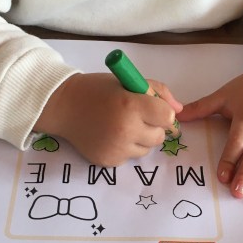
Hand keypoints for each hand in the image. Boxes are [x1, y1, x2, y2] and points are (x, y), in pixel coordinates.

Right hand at [34, 72, 181, 166]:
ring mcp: (117, 148)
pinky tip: (110, 136)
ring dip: (140, 139)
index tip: (152, 108)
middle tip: (135, 116)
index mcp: (131, 105)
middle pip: (159, 136)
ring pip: (146, 149)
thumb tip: (178, 111)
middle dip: (152, 126)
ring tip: (121, 126)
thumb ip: (157, 91)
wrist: (63, 106)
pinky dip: (124, 148)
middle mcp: (126, 129)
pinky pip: (128, 157)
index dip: (162, 112)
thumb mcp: (127, 81)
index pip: (167, 117)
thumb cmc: (97, 90)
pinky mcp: (108, 161)